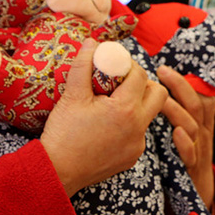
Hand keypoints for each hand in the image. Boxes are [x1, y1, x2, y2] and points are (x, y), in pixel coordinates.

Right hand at [41, 38, 167, 196]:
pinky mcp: (132, 157)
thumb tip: (91, 43)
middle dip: (144, 84)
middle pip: (158, 94)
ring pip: (149, 115)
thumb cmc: (63, 134)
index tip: (115, 65)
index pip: (140, 76)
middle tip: (122, 82)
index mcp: (125, 109)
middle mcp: (138, 127)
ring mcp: (137, 145)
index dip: (129, 66)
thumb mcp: (71, 96)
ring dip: (137, 104)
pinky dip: (130, 124)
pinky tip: (109, 124)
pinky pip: (139, 133)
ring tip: (113, 102)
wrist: (56, 171)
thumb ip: (83, 66)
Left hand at [156, 65, 214, 208]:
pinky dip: (184, 143)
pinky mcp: (192, 168)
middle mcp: (202, 133)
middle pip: (197, 104)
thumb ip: (174, 114)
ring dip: (178, 111)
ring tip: (162, 100)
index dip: (187, 80)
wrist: (198, 193)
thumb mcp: (183, 133)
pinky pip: (191, 154)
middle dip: (181, 85)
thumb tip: (149, 92)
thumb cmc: (183, 157)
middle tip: (161, 71)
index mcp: (201, 122)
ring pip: (193, 125)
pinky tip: (175, 133)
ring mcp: (199, 150)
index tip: (165, 68)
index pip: (201, 95)